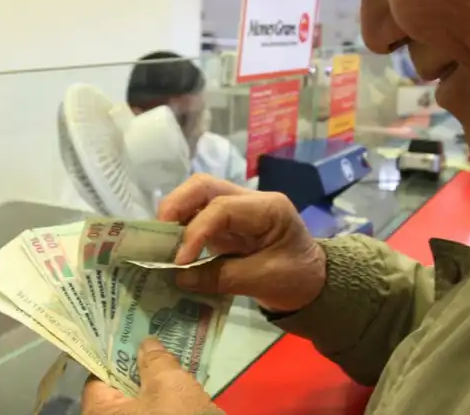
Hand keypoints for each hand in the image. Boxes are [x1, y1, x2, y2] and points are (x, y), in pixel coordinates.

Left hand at [81, 338, 219, 414]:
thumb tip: (146, 344)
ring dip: (154, 388)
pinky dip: (162, 405)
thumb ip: (156, 360)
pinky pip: (152, 414)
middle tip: (157, 349)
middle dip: (139, 371)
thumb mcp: (169, 384)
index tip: (134, 338)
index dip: (117, 355)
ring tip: (173, 367)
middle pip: (118, 392)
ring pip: (138, 405)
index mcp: (99, 412)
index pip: (99, 376)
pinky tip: (181, 393)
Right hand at [158, 174, 325, 312]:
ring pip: (197, 196)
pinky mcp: (226, 225)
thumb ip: (222, 277)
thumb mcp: (264, 281)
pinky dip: (180, 229)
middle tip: (156, 237)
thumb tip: (179, 277)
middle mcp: (250, 201)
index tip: (179, 261)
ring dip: (174, 215)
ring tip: (158, 242)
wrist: (314, 283)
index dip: (196, 231)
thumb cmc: (297, 278)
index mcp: (269, 208)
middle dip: (175, 206)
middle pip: (204, 186)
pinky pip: (197, 216)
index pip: (222, 207)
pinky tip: (168, 248)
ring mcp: (236, 210)